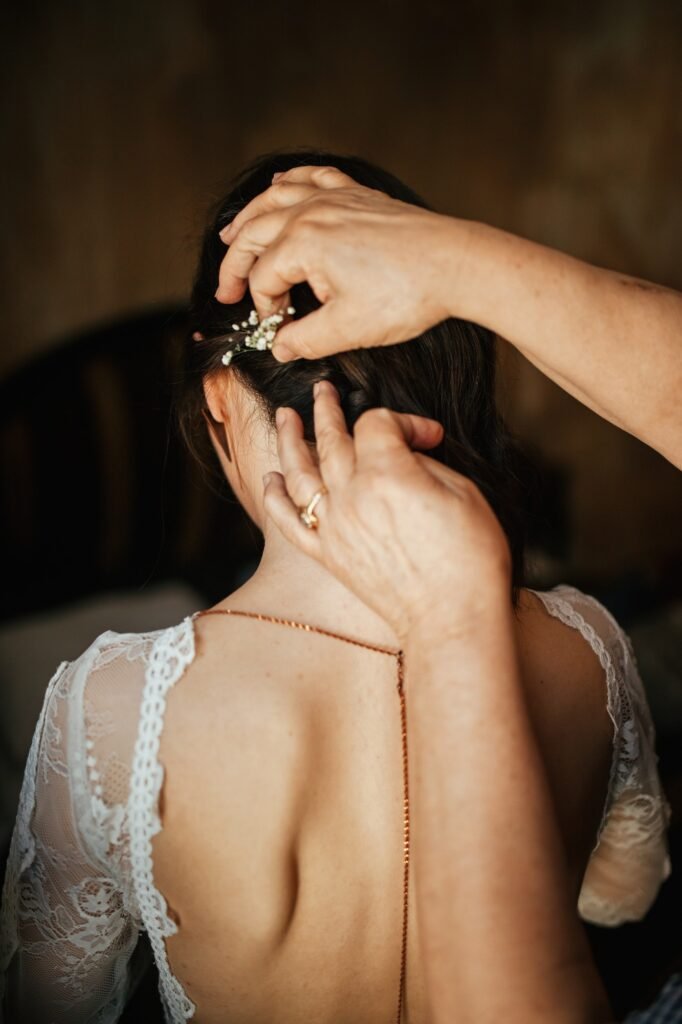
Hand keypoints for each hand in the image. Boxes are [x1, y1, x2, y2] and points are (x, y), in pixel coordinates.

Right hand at [216, 166, 463, 362]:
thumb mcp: (348, 330)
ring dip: (249, 217)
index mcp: (303, 244)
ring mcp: (336, 198)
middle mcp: (311, 212)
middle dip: (234, 266)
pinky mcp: (359, 195)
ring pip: (276, 199)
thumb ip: (304, 340)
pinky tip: (282, 184)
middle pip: (254, 234)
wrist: (456, 264)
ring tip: (229, 234)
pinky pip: (314, 177)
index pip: (263, 279)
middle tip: (225, 291)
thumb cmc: (406, 296)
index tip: (278, 329)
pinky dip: (292, 181)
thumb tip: (279, 347)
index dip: (264, 309)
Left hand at [263, 381, 511, 641]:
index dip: (403, 420)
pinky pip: (289, 522)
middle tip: (322, 391)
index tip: (427, 435)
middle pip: (330, 438)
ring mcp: (334, 526)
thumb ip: (426, 463)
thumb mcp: (464, 493)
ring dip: (290, 440)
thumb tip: (405, 453)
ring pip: (299, 473)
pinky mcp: (328, 554)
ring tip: (285, 417)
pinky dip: (276, 498)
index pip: (377, 423)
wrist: (453, 618)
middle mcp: (352, 496)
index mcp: (387, 474)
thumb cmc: (470, 559)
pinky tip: (271, 479)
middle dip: (327, 410)